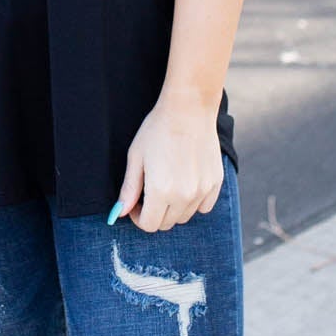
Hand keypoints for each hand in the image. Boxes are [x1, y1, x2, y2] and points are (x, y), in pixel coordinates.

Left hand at [111, 98, 224, 231]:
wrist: (189, 110)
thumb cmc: (157, 130)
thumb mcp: (136, 158)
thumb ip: (129, 189)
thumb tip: (120, 212)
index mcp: (160, 191)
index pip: (149, 225)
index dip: (138, 218)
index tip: (136, 204)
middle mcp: (184, 196)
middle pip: (166, 224)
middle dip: (154, 213)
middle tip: (149, 194)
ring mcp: (202, 190)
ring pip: (185, 216)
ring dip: (173, 209)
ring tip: (167, 185)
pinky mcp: (215, 183)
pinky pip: (204, 207)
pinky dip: (193, 202)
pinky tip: (186, 184)